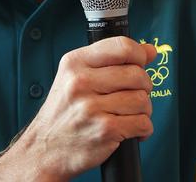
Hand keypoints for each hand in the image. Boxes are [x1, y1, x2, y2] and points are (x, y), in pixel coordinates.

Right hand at [0, 36, 156, 180]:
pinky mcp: (104, 130)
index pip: (121, 47)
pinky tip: (131, 129)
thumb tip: (150, 51)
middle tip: (134, 94)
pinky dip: (143, 128)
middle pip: (137, 74)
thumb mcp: (76, 76)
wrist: (45, 148)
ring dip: (144, 109)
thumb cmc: (64, 112)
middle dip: (144, 86)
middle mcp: (81, 82)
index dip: (140, 54)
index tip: (142, 62)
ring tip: (130, 114)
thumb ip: (111, 60)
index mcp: (75, 63)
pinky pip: (142, 123)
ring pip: (142, 99)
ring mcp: (92, 107)